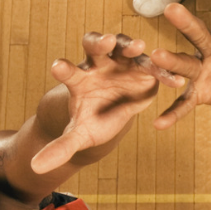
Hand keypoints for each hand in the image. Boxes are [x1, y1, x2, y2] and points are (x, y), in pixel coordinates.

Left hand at [30, 33, 180, 173]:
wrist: (115, 111)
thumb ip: (61, 147)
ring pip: (124, 47)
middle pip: (95, 47)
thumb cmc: (94, 118)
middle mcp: (98, 64)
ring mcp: (121, 62)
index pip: (68, 71)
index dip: (63, 69)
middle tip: (105, 41)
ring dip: (130, 45)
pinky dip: (162, 71)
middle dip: (100, 42)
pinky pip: (153, 66)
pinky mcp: (142, 67)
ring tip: (138, 46)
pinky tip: (174, 80)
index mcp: (79, 79)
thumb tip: (35, 168)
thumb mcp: (79, 134)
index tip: (57, 67)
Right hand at [150, 0, 210, 129]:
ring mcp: (204, 70)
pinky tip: (158, 126)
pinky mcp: (199, 93)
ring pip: (185, 63)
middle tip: (171, 8)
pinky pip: (184, 103)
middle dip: (187, 23)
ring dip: (171, 62)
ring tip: (155, 56)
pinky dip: (173, 114)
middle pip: (200, 34)